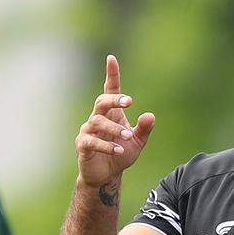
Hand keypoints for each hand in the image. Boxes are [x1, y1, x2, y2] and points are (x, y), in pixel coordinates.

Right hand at [74, 55, 156, 187]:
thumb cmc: (121, 154)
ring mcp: (88, 131)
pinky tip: (118, 150)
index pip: (110, 90)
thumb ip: (144, 129)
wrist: (107, 175)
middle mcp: (97, 118)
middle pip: (101, 101)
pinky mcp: (83, 145)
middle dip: (114, 99)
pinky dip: (106, 145)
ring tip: (127, 136)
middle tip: (129, 101)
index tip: (112, 59)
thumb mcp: (137, 142)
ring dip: (114, 128)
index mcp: (111, 114)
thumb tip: (150, 115)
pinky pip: (92, 141)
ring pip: (98, 122)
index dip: (111, 75)